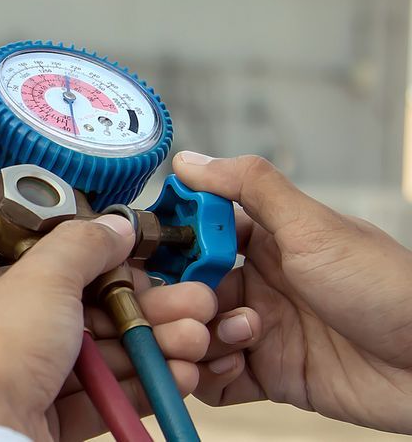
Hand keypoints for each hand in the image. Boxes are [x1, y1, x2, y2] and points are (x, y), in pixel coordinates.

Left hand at [0, 215, 217, 440]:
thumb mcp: (40, 280)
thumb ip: (80, 247)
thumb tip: (110, 228)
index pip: (27, 261)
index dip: (83, 258)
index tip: (129, 258)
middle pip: (71, 311)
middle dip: (138, 309)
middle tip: (186, 303)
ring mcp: (8, 381)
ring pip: (89, 355)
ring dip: (146, 345)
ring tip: (193, 339)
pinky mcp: (36, 419)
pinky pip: (92, 397)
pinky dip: (134, 386)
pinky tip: (176, 375)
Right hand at [175, 152, 411, 431]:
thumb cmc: (389, 289)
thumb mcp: (315, 228)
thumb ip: (251, 188)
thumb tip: (191, 159)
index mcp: (267, 243)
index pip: (194, 238)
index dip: (169, 246)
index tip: (151, 254)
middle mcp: (260, 285)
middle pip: (185, 290)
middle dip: (174, 299)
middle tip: (196, 307)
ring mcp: (264, 332)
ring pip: (192, 335)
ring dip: (193, 338)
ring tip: (230, 339)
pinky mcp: (272, 377)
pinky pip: (214, 381)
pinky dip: (206, 377)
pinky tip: (230, 368)